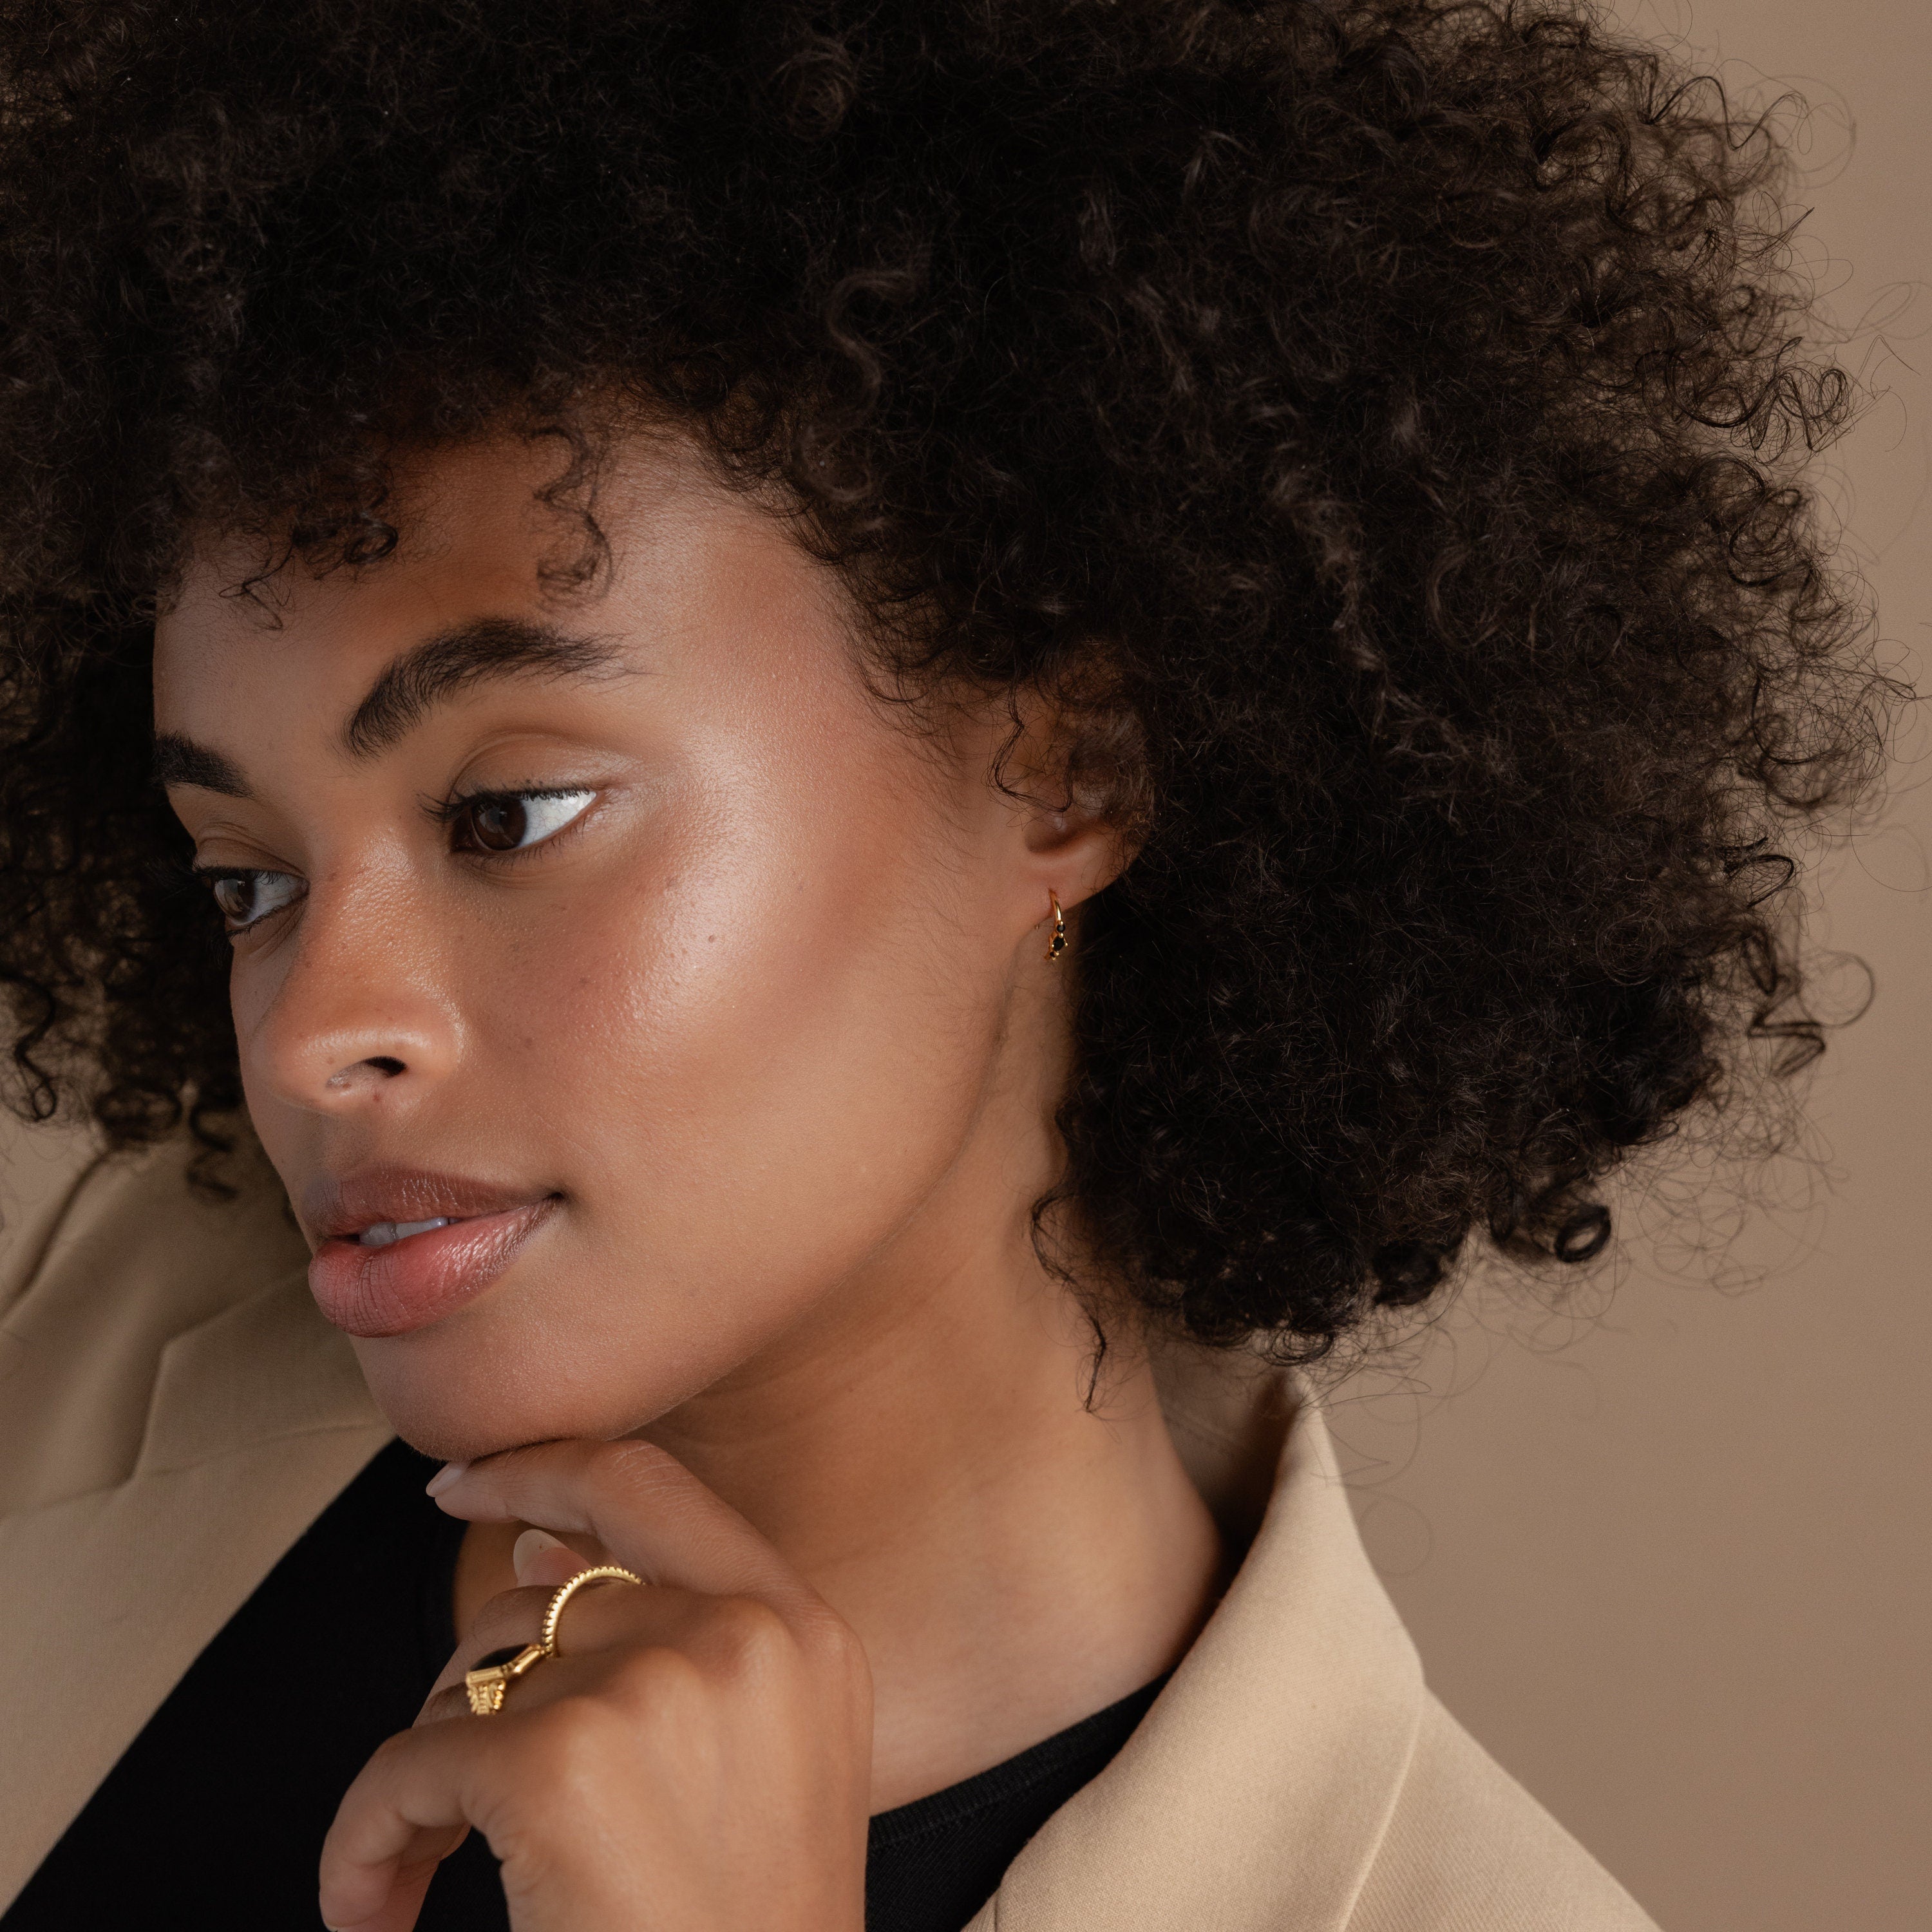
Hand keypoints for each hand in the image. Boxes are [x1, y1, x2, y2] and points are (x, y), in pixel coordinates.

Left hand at [319, 1438, 872, 1931]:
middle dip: (473, 1679)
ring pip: (474, 1680)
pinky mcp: (561, 1765)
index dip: (544, 1466)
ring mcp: (658, 1687)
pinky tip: (372, 1911)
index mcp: (804, 1628)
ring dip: (430, 1772)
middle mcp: (744, 1634)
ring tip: (424, 1870)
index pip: (651, 1480)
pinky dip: (365, 1842)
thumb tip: (530, 1559)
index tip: (461, 1484)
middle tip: (446, 1776)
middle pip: (544, 1595)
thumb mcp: (765, 1766)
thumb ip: (683, 1649)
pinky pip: (408, 1765)